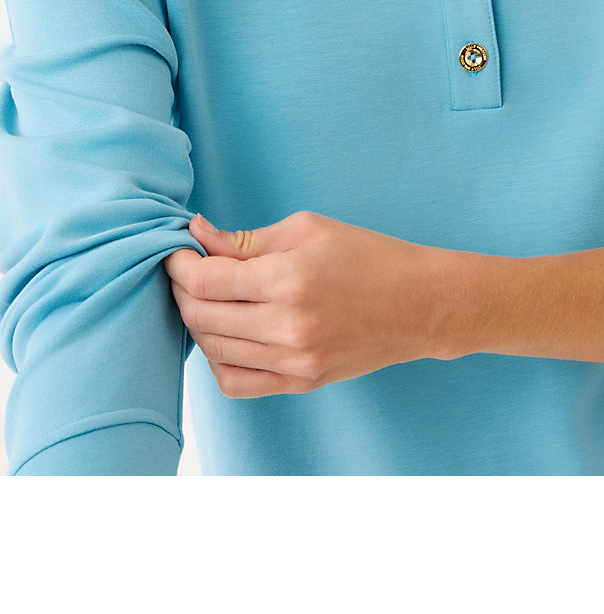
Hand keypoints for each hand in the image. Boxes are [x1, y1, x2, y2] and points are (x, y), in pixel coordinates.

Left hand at [164, 211, 455, 398]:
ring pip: (213, 351)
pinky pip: (236, 383)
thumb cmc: (369, 257)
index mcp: (288, 279)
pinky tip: (225, 335)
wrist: (419, 304)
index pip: (206, 280)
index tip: (175, 251)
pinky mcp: (300, 382)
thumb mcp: (308, 230)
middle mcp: (287, 326)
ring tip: (204, 299)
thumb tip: (197, 234)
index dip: (179, 264)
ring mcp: (293, 361)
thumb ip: (246, 239)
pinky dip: (218, 361)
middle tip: (185, 271)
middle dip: (182, 291)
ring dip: (197, 323)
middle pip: (202, 317)